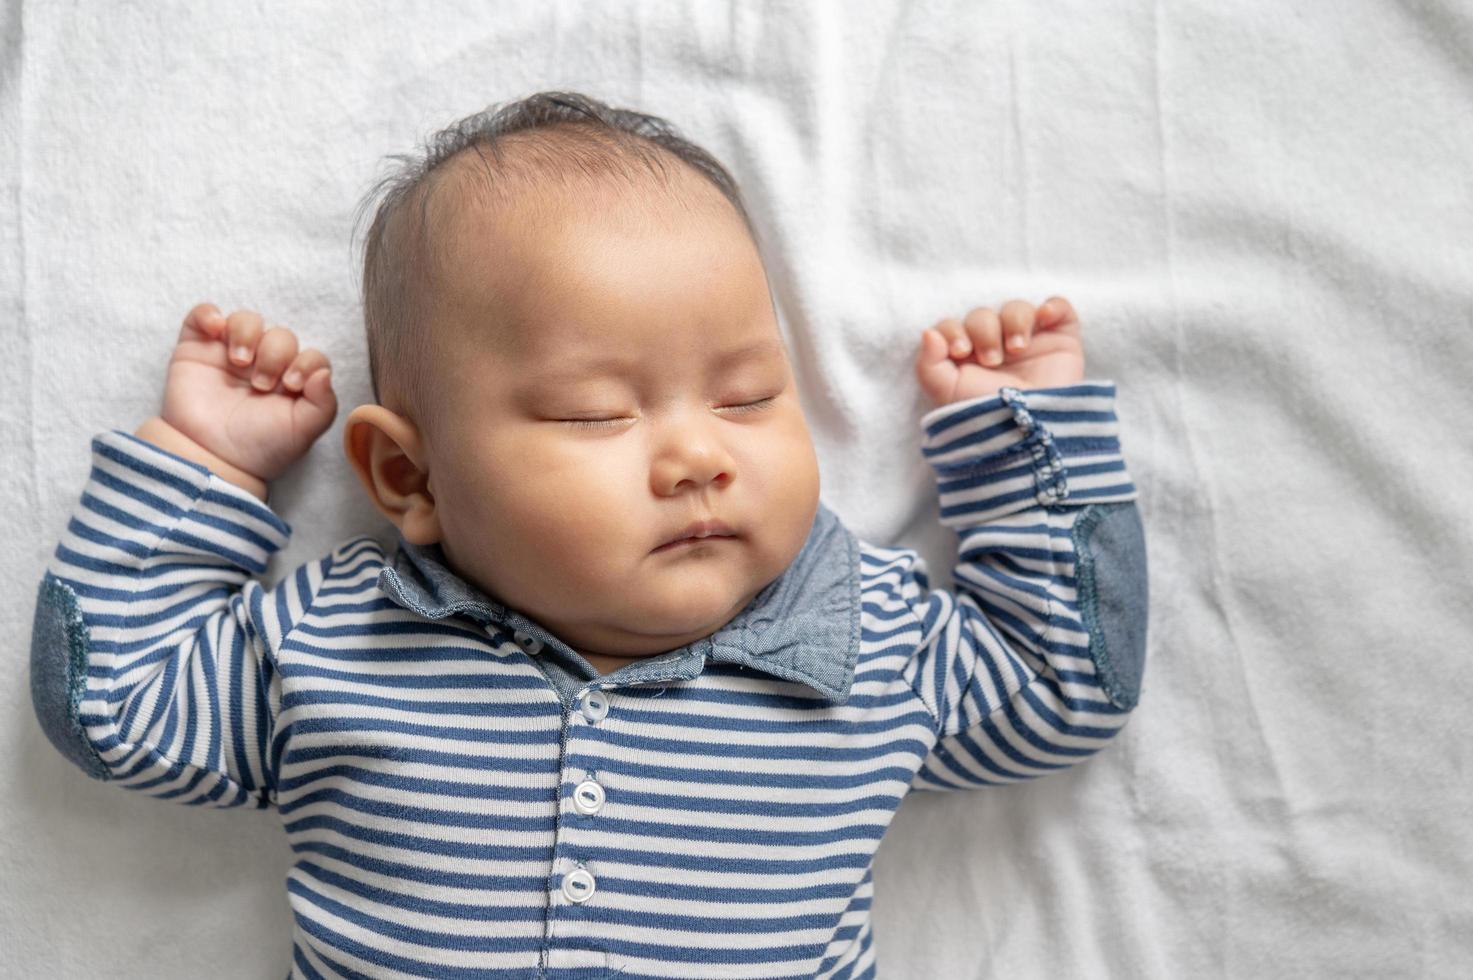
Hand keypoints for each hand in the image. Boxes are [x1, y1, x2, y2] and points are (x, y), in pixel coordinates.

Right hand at [153, 303, 337, 485]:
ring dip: (247, 333)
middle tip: (262, 384)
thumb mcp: (301, 432)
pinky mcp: (198, 349)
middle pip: (281, 335)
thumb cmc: (259, 447)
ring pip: (246, 320)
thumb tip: (324, 373)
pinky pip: (203, 315)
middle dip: (275, 354)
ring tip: (240, 362)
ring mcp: (231, 354)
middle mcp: (265, 364)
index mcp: (293, 382)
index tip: (292, 385)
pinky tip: (215, 329)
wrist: (211, 457)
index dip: (306, 362)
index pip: (311, 355)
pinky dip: (209, 314)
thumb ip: (323, 404)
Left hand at [914, 296, 1085, 404]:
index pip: (953, 326)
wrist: (1029, 433)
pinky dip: (1053, 306)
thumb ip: (928, 364)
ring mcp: (1029, 342)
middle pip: (983, 316)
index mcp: (966, 358)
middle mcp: (995, 347)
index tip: (960, 350)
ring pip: (1017, 308)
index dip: (953, 331)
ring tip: (1017, 349)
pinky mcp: (1060, 340)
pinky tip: (1045, 317)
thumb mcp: (947, 394)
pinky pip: (1058, 308)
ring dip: (1014, 322)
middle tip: (992, 360)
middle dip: (984, 332)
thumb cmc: (985, 417)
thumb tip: (928, 332)